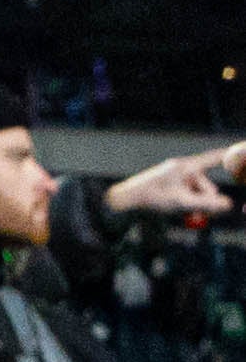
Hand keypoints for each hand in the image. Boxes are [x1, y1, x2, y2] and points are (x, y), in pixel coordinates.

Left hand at [106, 145, 245, 220]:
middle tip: (195, 214)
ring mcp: (178, 179)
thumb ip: (207, 205)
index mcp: (186, 167)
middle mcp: (183, 170)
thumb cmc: (152, 198)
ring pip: (199, 196)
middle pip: (208, 188)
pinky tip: (176, 212)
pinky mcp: (173, 188)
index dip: (230, 155)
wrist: (127, 201)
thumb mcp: (182, 203)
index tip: (241, 147)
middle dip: (206, 203)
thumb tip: (229, 205)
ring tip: (179, 212)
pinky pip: (190, 198)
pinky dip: (188, 207)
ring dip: (196, 207)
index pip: (214, 159)